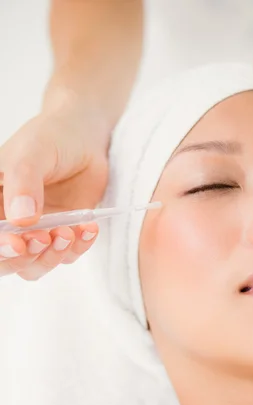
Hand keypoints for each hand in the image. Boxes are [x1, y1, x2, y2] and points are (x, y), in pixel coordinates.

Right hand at [0, 103, 109, 279]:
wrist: (86, 137)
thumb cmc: (51, 137)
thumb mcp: (34, 152)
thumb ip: (24, 182)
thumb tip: (22, 219)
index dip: (0, 248)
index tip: (18, 243)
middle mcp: (9, 222)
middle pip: (6, 261)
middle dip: (24, 257)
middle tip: (45, 238)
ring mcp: (36, 232)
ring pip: (34, 266)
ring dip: (52, 256)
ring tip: (70, 232)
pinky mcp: (63, 235)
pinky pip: (66, 255)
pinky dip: (78, 247)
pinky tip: (89, 228)